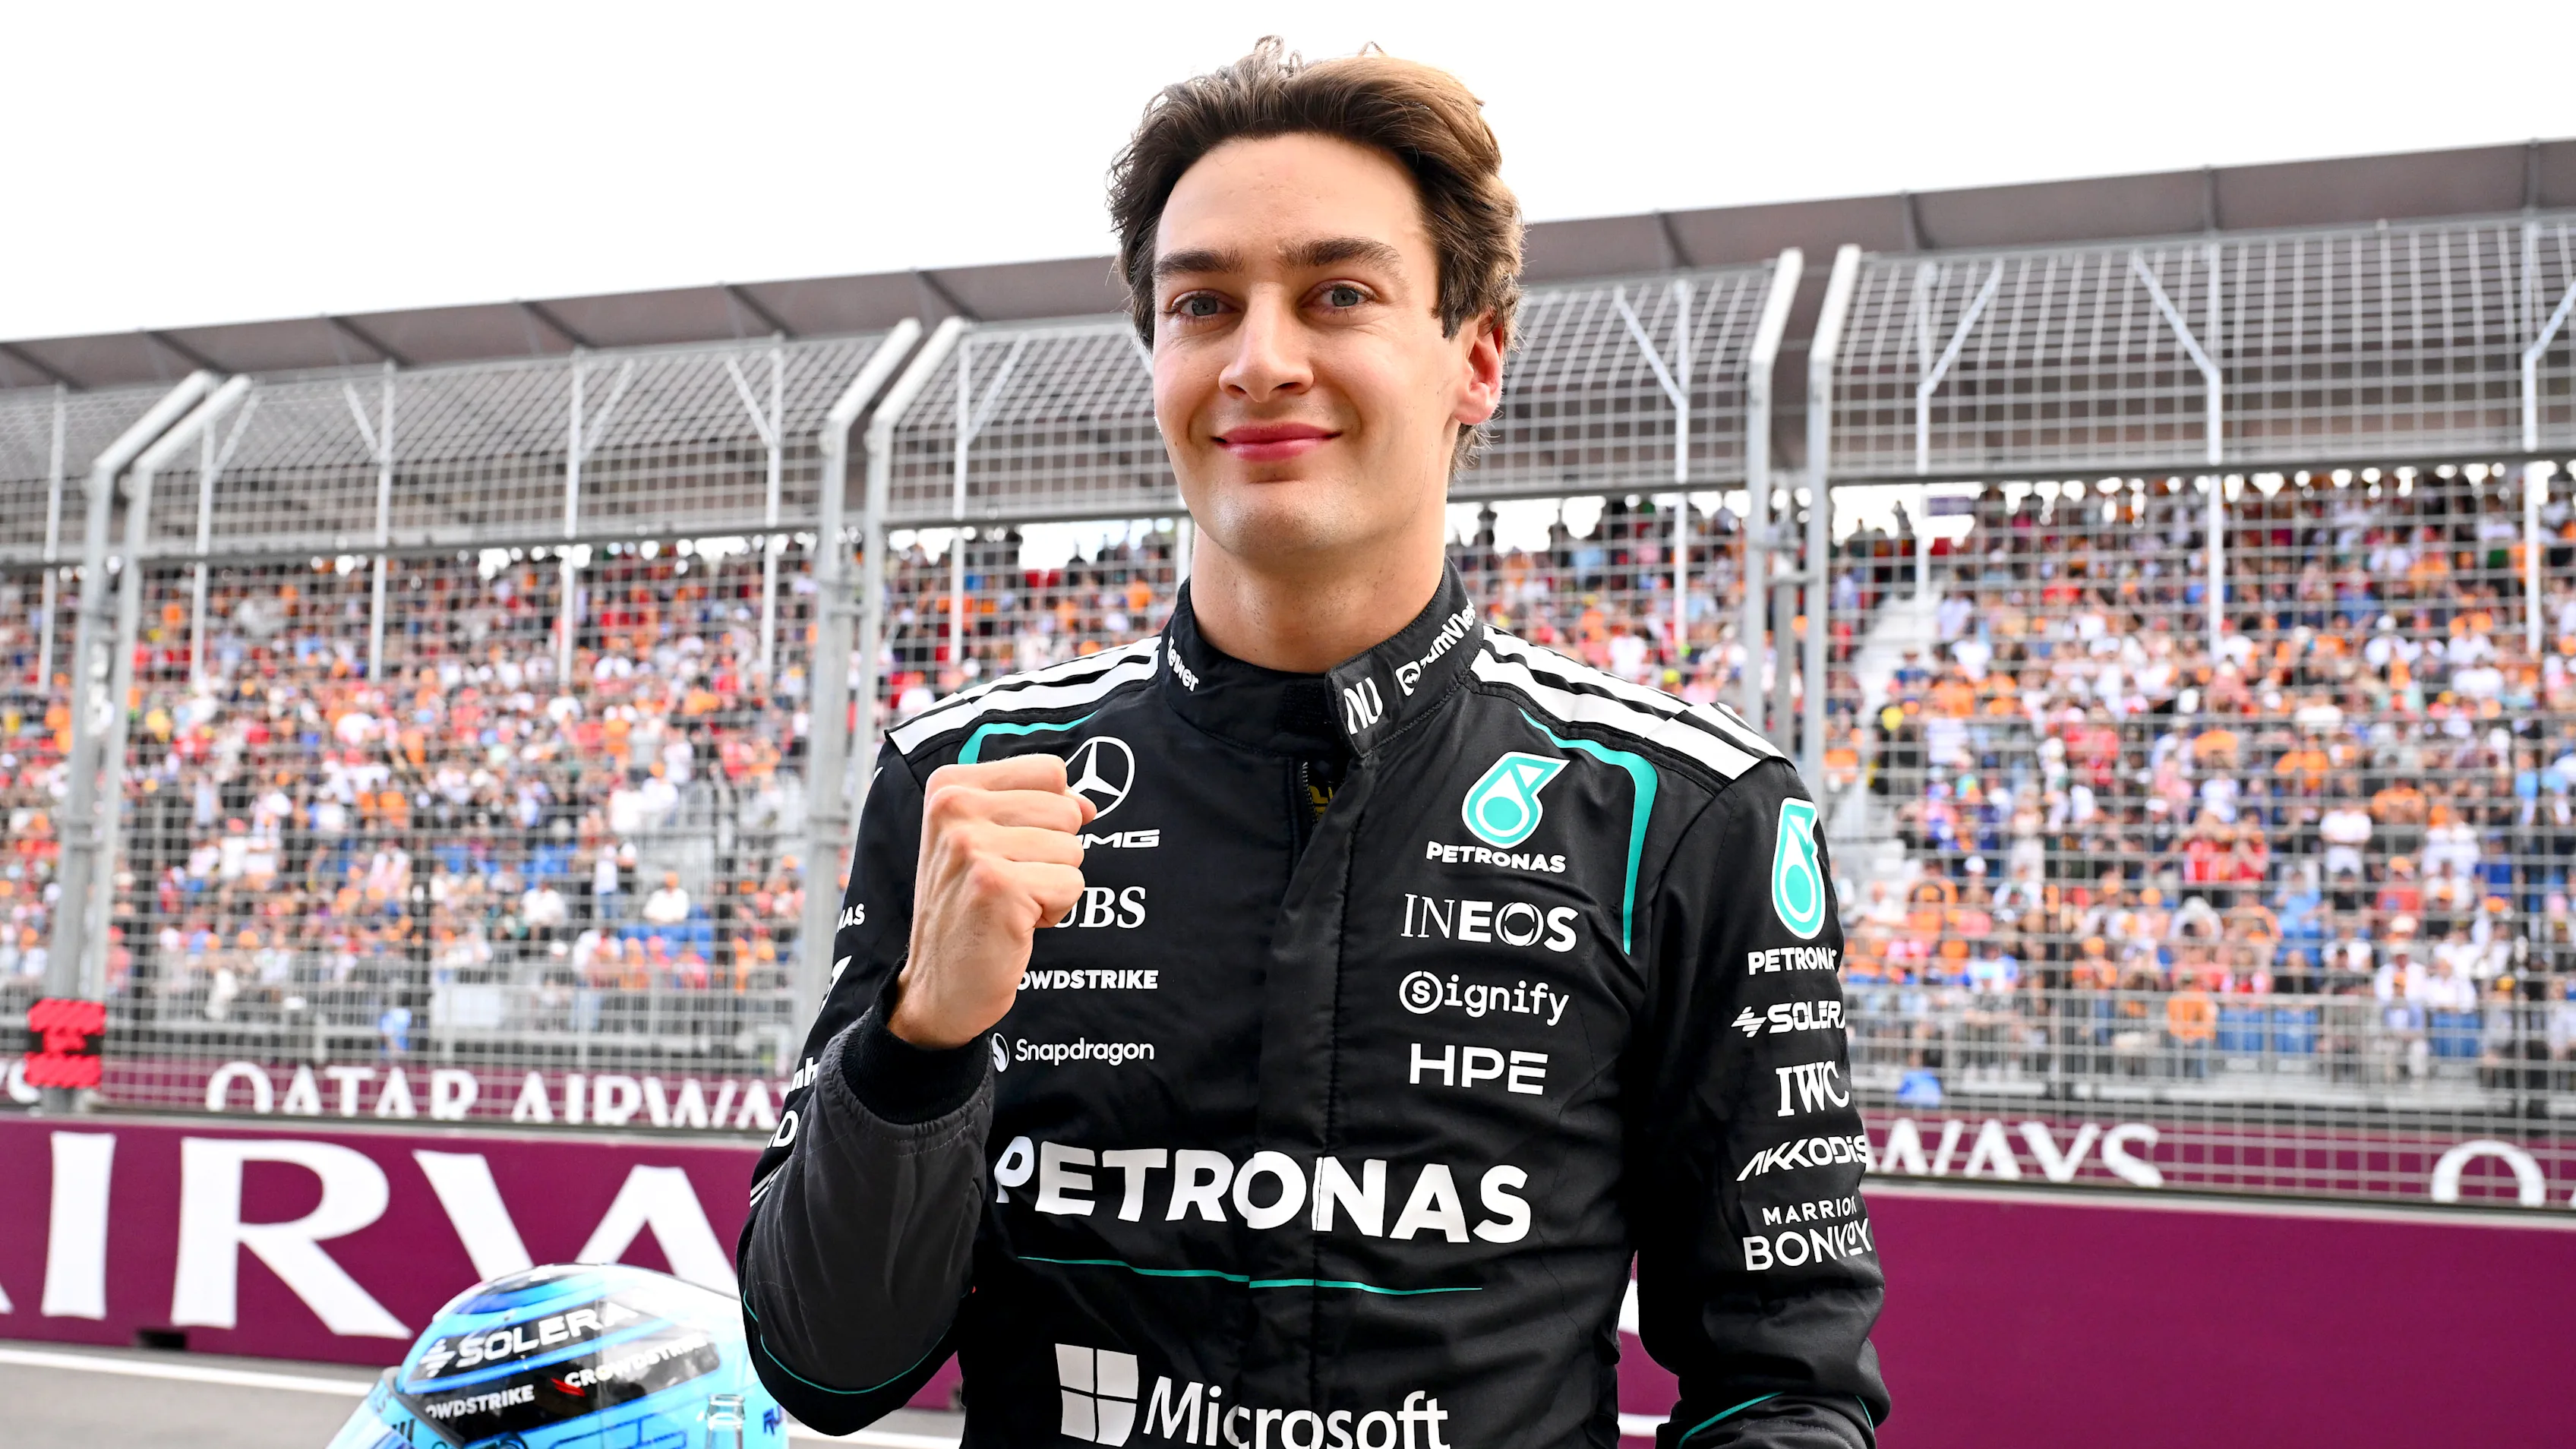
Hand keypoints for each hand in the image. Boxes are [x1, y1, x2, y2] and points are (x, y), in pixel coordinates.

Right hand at [888, 754, 1093, 1048]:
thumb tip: (1089, 803)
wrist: (939, 984)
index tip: (1011, 847)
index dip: (1050, 816)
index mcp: (950, 785)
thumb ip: (1036, 809)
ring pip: (1072, 849)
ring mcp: (972, 846)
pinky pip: (1070, 884)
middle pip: (1066, 810)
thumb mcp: (988, 841)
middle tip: (1009, 883)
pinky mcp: (997, 886)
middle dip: (1054, 854)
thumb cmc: (968, 909)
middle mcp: (954, 807)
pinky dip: (1054, 911)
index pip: (1050, 772)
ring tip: (1011, 903)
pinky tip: (1015, 922)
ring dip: (1053, 884)